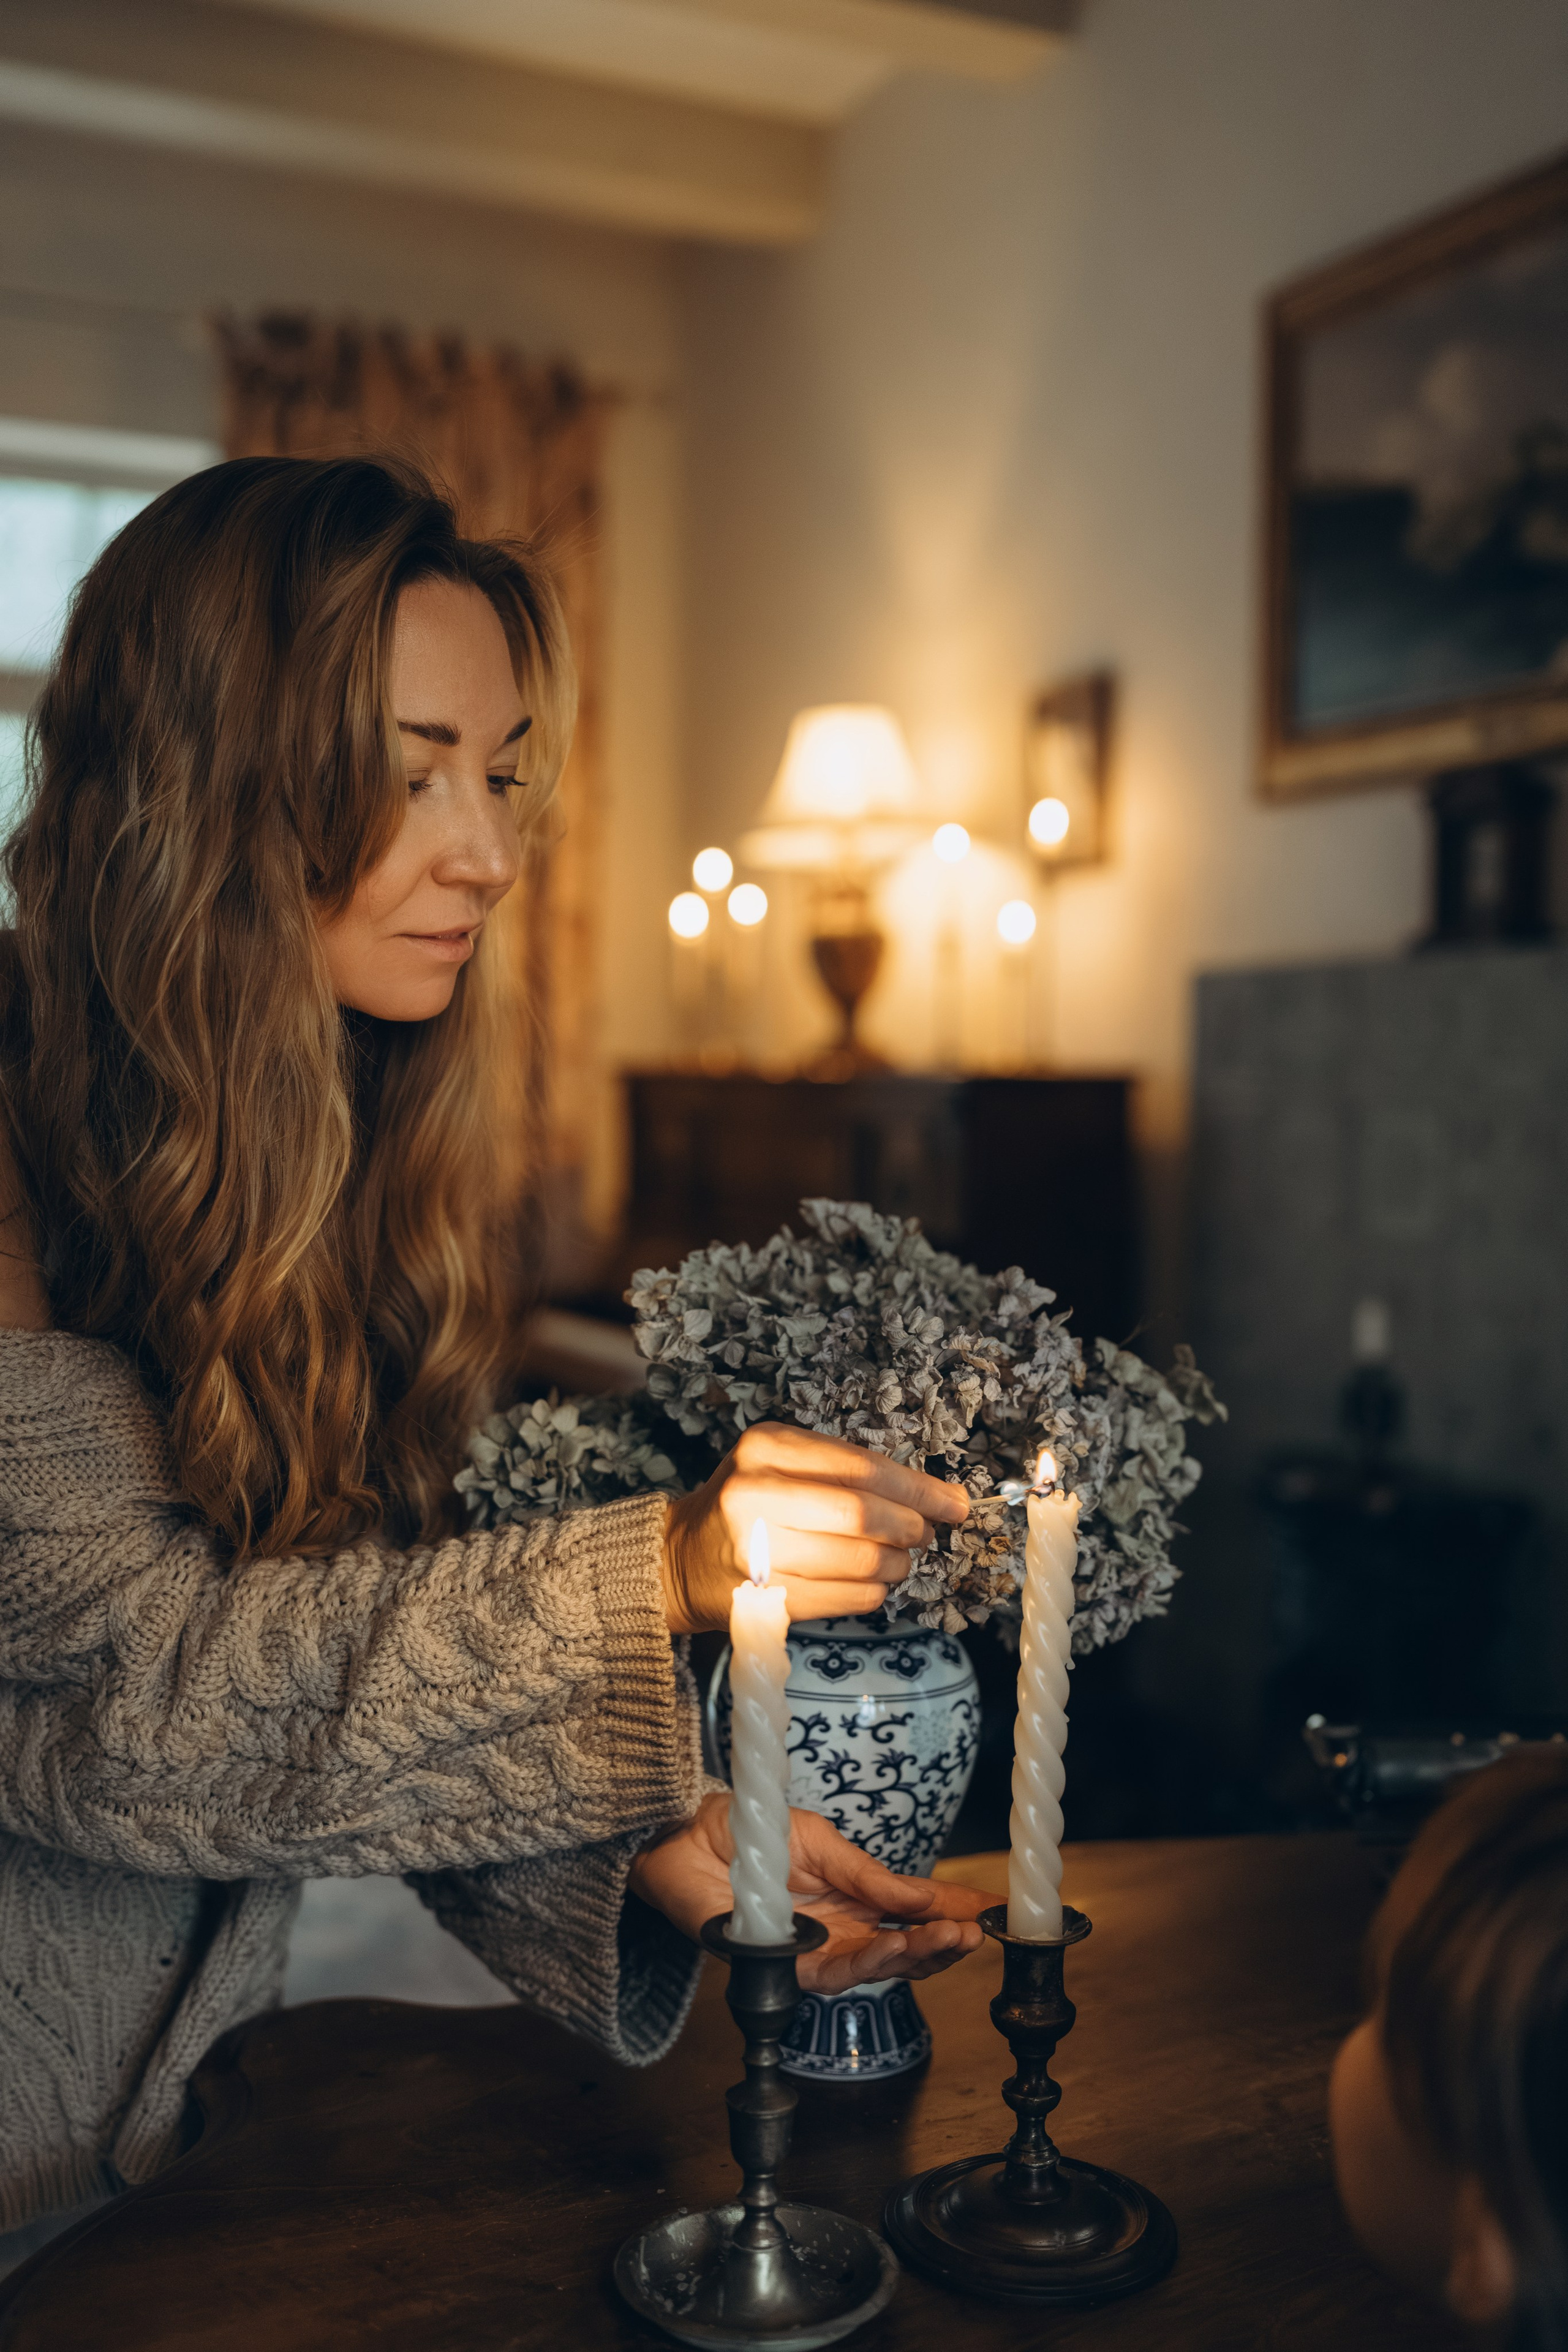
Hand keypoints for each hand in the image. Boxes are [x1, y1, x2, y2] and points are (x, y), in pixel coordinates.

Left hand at [628, 1794, 989, 1993]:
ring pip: (879, 1966)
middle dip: (946, 1941)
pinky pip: (837, 1972)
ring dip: (920, 1954)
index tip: (1000, 1911)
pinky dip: (874, 1959)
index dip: (956, 1911)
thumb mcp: (820, 1842)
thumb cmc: (748, 1831)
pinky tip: (902, 1944)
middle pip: (905, 1947)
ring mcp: (815, 1951)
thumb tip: (925, 1895)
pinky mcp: (785, 1966)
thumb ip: (869, 1875)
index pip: (914, 1909)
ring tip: (955, 1938)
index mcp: (854, 1896)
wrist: (684, 1834)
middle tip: (980, 1931)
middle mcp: (841, 1930)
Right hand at [660, 1421, 967, 1633]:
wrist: (682, 1557)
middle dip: (910, 1526)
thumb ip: (852, 1471)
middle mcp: (754, 1494)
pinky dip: (874, 1592)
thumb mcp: (786, 1462)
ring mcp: (755, 1550)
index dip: (918, 1488)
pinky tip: (873, 1582)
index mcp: (765, 1447)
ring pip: (859, 1560)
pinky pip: (845, 1598)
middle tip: (926, 1533)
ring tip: (899, 1560)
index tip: (955, 1503)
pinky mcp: (764, 1597)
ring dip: (897, 1564)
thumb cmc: (749, 1503)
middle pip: (862, 1513)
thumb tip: (938, 1497)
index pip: (861, 1467)